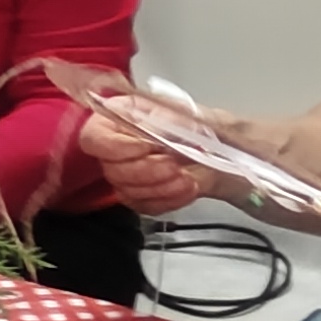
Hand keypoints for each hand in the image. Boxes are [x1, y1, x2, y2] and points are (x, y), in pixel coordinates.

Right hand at [77, 101, 220, 217]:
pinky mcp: (140, 196)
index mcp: (121, 115)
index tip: (147, 148)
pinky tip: (187, 189)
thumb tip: (156, 126)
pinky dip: (168, 200)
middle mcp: (117, 144)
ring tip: (186, 179)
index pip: (95, 137)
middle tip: (174, 165)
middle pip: (111, 169)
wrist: (225, 152)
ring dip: (160, 187)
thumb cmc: (206, 127)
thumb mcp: (195, 114)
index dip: (117, 147)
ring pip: (126, 191)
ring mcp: (127, 173)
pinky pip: (144, 206)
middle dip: (147, 170)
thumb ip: (173, 119)